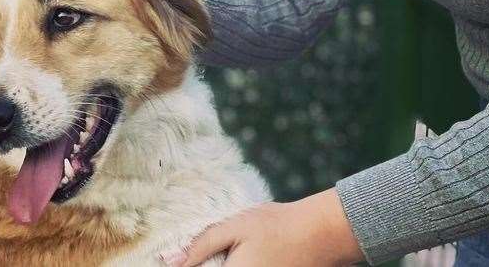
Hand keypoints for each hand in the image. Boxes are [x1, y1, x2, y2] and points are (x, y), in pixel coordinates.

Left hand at [159, 190, 364, 266]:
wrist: (319, 233)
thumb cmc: (276, 225)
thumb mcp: (235, 226)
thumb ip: (201, 246)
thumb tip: (168, 261)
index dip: (187, 265)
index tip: (173, 259)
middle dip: (202, 265)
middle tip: (198, 254)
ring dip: (217, 265)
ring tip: (221, 254)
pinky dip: (233, 265)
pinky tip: (237, 256)